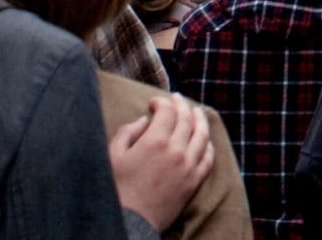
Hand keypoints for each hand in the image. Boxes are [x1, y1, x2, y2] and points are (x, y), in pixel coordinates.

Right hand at [111, 96, 213, 230]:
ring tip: (197, 111)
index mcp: (155, 141)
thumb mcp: (112, 156)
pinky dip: (208, 144)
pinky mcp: (194, 181)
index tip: (154, 102)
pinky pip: (208, 157)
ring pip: (202, 135)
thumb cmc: (117, 189)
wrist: (129, 222)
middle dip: (181, 105)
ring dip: (200, 119)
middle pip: (186, 119)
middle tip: (176, 99)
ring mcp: (189, 165)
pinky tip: (205, 140)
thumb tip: (145, 120)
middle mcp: (176, 150)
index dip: (161, 102)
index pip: (167, 111)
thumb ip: (127, 132)